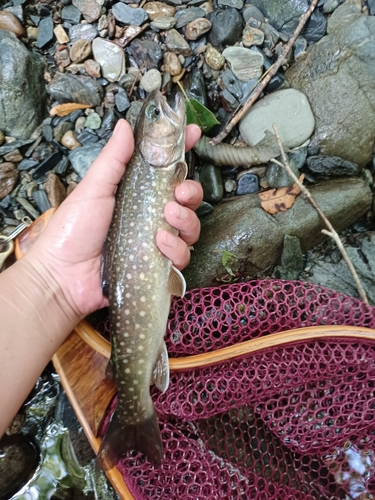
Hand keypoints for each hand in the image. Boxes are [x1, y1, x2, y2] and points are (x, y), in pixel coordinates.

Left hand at [26, 120, 201, 319]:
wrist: (63, 276)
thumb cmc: (73, 230)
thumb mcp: (94, 189)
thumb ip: (113, 159)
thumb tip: (125, 125)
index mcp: (136, 193)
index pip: (165, 169)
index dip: (182, 150)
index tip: (193, 134)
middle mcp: (150, 216)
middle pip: (186, 200)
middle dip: (191, 192)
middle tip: (180, 191)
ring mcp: (155, 242)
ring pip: (189, 228)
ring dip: (186, 219)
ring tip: (168, 216)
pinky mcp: (157, 265)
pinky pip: (181, 255)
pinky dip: (176, 248)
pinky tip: (159, 244)